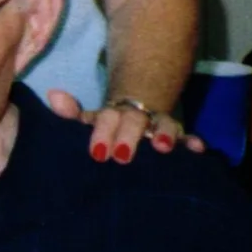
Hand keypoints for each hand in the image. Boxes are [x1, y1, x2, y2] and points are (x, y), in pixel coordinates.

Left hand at [45, 88, 203, 163]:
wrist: (134, 112)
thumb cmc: (106, 128)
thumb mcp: (87, 122)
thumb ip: (70, 113)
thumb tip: (54, 95)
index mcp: (112, 113)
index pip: (106, 118)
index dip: (102, 132)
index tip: (97, 152)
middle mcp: (137, 116)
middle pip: (133, 121)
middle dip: (128, 136)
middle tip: (121, 156)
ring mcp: (158, 126)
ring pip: (163, 125)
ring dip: (164, 134)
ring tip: (162, 147)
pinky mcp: (177, 138)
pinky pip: (187, 138)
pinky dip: (192, 142)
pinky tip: (197, 149)